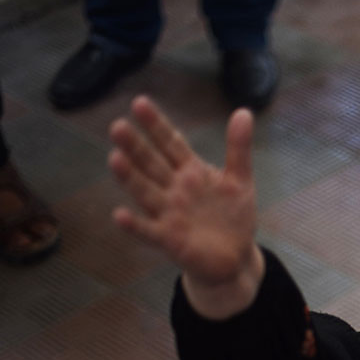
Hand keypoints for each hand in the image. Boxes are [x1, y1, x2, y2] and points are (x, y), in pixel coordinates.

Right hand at [108, 95, 263, 318]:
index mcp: (190, 172)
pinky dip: (134, 225)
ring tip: (115, 158)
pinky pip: (148, 231)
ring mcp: (168, 214)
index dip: (157, 125)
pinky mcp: (168, 240)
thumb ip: (238, 148)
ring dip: (129, 177)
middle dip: (135, 146)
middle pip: (152, 164)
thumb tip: (244, 112)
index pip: (170, 143)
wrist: (234, 257)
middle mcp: (174, 189)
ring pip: (145, 192)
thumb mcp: (240, 180)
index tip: (140, 102)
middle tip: (118, 126)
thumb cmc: (232, 217)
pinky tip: (120, 215)